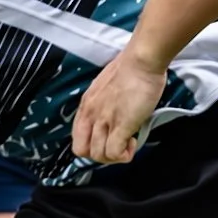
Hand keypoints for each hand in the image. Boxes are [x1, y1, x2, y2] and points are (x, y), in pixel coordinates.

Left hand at [72, 50, 165, 164]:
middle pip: (81, 151)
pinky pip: (114, 153)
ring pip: (97, 155)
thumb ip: (103, 105)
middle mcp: (90, 115)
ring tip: (129, 142)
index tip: (107, 139)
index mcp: (85, 106)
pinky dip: (124, 155)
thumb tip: (112, 118)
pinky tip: (133, 142)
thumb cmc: (130, 70)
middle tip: (117, 146)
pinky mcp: (121, 125)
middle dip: (99, 155)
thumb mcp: (105, 89)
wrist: (141, 61)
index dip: (92, 145)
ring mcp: (104, 121)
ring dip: (114, 156)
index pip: (76, 138)